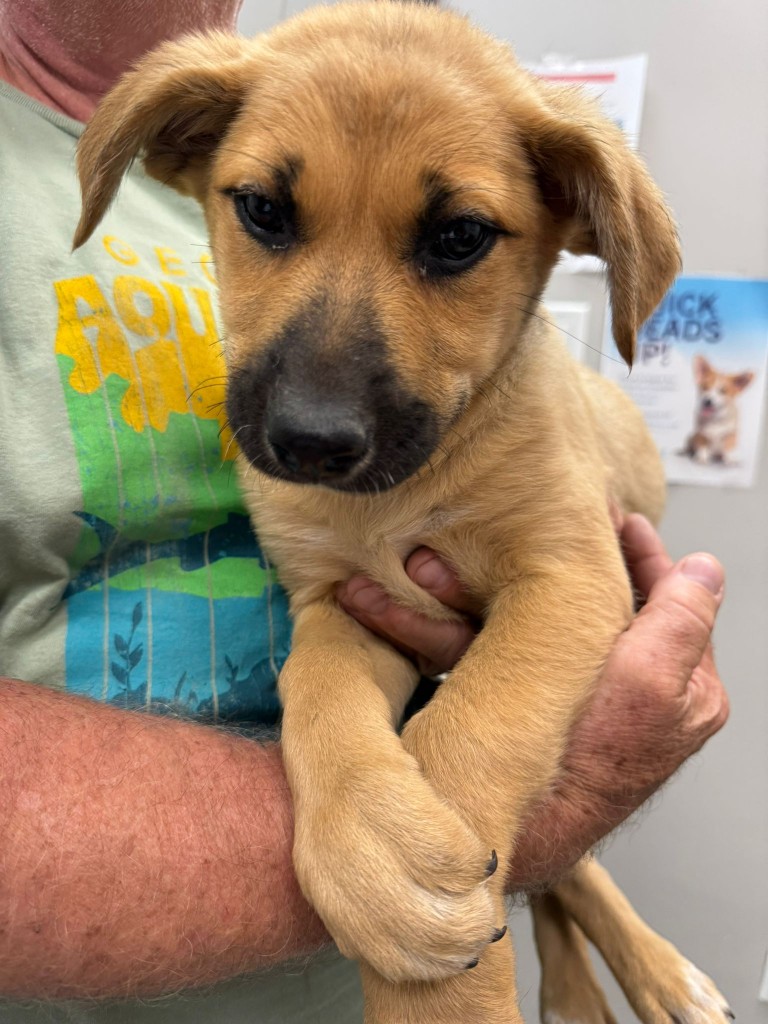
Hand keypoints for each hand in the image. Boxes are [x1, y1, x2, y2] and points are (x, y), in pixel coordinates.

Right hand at [337, 514, 727, 887]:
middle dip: (534, 566)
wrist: (510, 837)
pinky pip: (481, 654)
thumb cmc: (586, 772)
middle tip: (518, 531)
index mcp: (676, 685)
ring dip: (464, 595)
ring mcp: (566, 700)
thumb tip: (708, 567)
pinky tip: (403, 612)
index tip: (611, 516)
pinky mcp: (517, 712)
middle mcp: (624, 689)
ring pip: (520, 625)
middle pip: (582, 603)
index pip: (666, 596)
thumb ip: (680, 621)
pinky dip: (440, 631)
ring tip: (423, 571)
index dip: (637, 550)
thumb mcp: (649, 686)